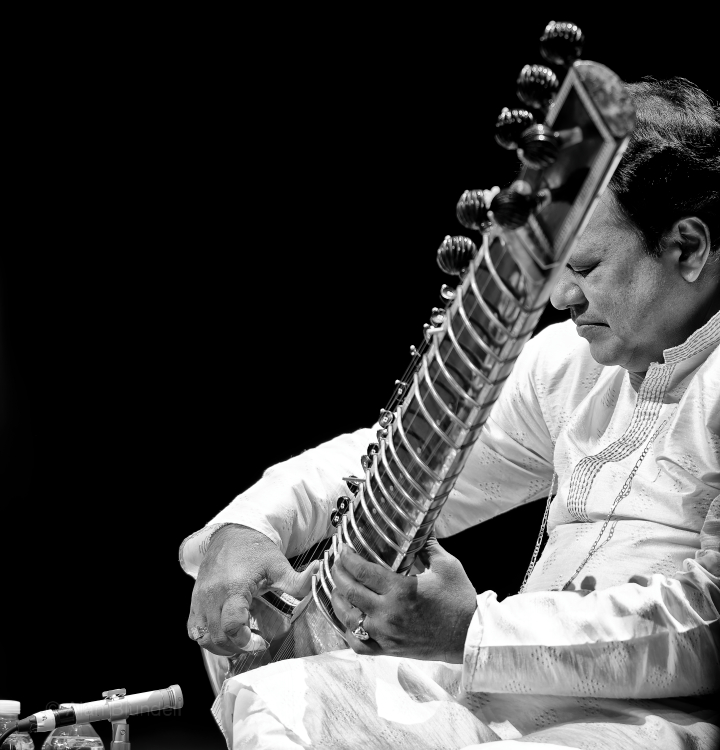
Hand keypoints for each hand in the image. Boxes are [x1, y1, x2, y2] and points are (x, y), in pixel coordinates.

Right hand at [187, 524, 317, 654]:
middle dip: (236, 647)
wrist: (231, 534)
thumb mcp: (278, 564)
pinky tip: (224, 634)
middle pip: (216, 636)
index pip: (231, 625)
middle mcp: (212, 595)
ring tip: (240, 641)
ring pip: (202, 637)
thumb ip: (298, 580)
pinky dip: (207, 638)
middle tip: (254, 642)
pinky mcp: (194, 601)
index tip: (260, 641)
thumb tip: (319, 574)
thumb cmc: (254, 550)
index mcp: (234, 587)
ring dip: (221, 646)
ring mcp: (200, 599)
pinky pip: (194, 629)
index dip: (244, 641)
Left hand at [330, 537, 476, 662]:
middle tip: (336, 563)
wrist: (470, 636)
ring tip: (336, 587)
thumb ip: (428, 545)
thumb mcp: (446, 566)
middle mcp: (388, 613)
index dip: (347, 559)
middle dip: (338, 574)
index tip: (343, 550)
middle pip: (350, 592)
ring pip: (349, 618)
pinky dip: (347, 631)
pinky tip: (345, 618)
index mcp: (401, 590)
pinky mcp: (389, 650)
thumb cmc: (460, 600)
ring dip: (338, 600)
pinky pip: (359, 644)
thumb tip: (420, 525)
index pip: (363, 572)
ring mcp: (386, 634)